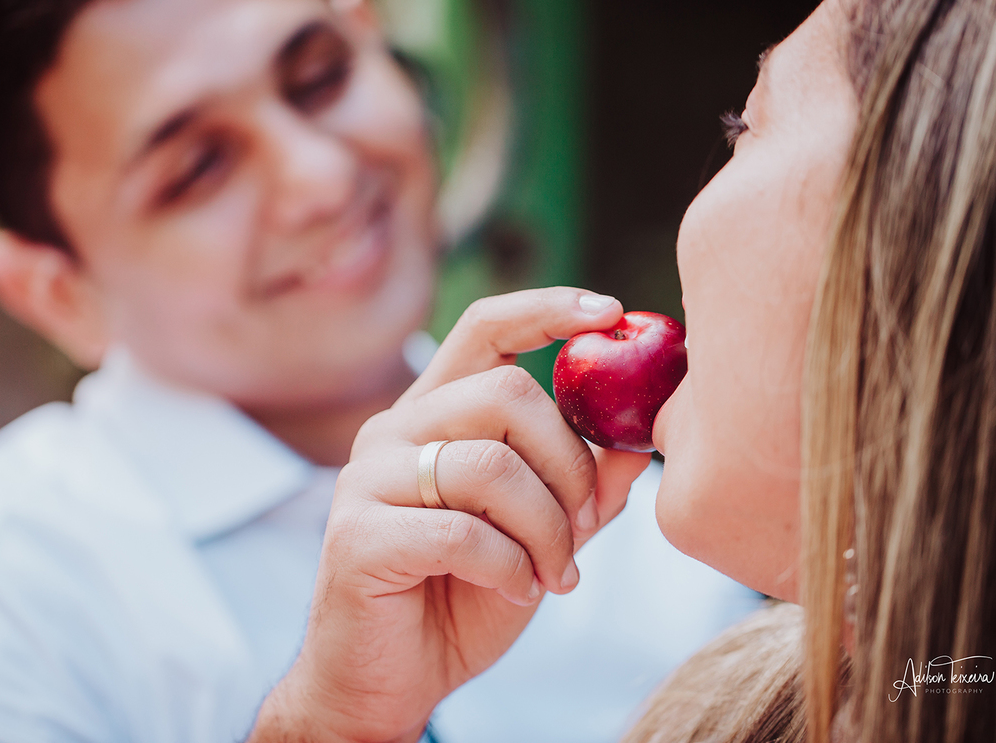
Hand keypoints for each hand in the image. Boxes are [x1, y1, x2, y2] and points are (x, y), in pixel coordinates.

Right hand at [250, 288, 651, 741]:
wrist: (385, 685)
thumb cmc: (459, 601)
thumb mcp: (538, 538)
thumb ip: (581, 490)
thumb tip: (637, 441)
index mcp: (433, 417)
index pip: (483, 330)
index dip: (546, 310)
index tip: (609, 312)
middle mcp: (394, 433)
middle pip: (505, 394)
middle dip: (569, 462)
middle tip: (585, 522)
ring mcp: (368, 480)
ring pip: (490, 465)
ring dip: (547, 529)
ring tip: (555, 574)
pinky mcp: (358, 535)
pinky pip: (462, 532)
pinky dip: (510, 568)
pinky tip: (517, 593)